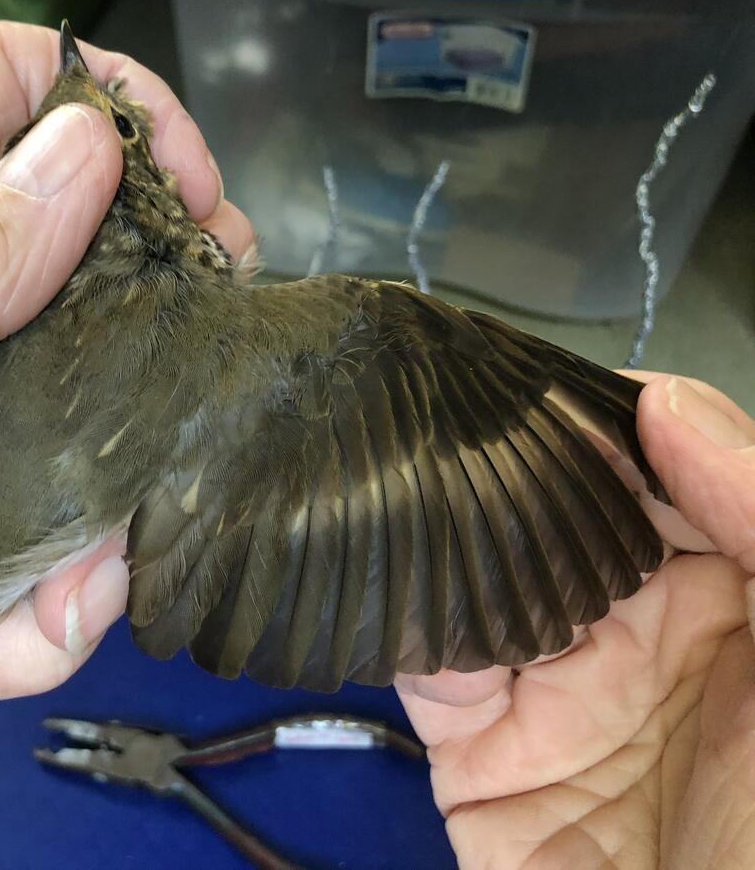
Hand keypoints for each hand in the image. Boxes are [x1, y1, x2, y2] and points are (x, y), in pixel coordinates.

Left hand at [0, 21, 252, 868]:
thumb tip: (75, 148)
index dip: (102, 107)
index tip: (187, 184)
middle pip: (77, 264)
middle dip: (148, 322)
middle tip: (174, 377)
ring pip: (92, 431)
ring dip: (90, 525)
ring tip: (13, 591)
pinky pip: (53, 563)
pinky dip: (26, 624)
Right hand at [397, 374, 754, 868]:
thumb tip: (660, 399)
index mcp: (729, 590)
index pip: (646, 470)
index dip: (593, 417)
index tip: (530, 365)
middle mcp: (633, 630)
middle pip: (543, 516)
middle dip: (494, 463)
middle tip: (438, 398)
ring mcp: (551, 691)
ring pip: (472, 580)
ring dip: (436, 537)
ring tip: (398, 473)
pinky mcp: (479, 755)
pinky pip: (428, 669)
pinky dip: (405, 624)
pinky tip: (397, 579)